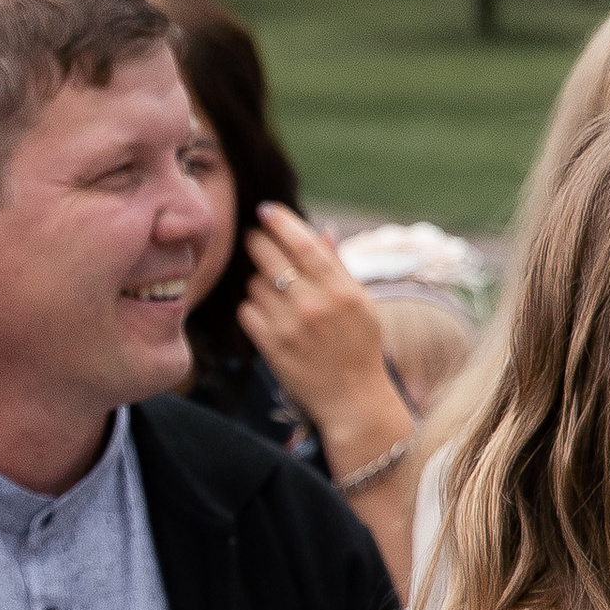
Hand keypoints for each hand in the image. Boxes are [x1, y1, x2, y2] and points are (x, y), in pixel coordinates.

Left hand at [234, 203, 401, 465]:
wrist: (353, 399)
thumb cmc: (360, 346)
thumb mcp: (362, 304)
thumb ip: (338, 267)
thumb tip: (321, 231)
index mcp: (341, 290)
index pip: (303, 243)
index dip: (280, 222)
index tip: (266, 210)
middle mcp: (314, 305)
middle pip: (269, 257)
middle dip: (258, 243)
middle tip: (255, 239)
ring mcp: (290, 327)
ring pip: (255, 284)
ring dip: (259, 282)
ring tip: (274, 291)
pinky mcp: (271, 347)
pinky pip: (247, 311)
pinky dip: (253, 308)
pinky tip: (268, 314)